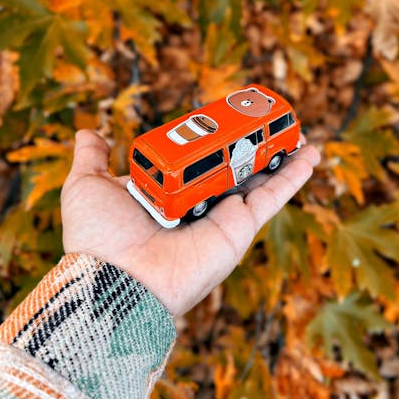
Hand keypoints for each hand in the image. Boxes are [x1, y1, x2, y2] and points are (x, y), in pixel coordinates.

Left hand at [61, 130, 319, 315]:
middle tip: (269, 120)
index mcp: (168, 193)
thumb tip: (89, 132)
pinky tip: (310, 154)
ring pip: (261, 180)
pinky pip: (274, 197)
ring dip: (282, 156)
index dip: (213, 140)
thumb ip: (92, 158)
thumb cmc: (99, 236)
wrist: (115, 279)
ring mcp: (222, 217)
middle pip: (234, 169)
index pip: (197, 161)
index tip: (225, 119)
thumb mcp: (87, 186)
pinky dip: (295, 176)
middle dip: (254, 146)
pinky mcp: (241, 228)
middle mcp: (198, 206)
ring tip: (299, 132)